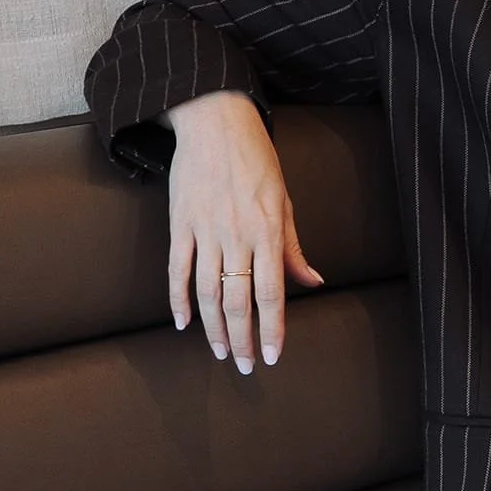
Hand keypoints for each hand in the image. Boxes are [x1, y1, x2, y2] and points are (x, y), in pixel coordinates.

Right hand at [163, 90, 323, 369]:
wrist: (215, 123)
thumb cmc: (257, 161)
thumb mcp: (284, 201)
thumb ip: (294, 248)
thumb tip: (313, 283)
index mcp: (268, 232)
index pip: (272, 292)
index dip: (272, 328)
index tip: (273, 356)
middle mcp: (237, 236)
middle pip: (238, 300)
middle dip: (244, 339)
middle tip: (247, 367)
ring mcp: (205, 231)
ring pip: (208, 292)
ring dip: (214, 328)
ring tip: (221, 353)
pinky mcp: (180, 224)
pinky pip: (177, 270)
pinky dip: (179, 299)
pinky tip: (184, 323)